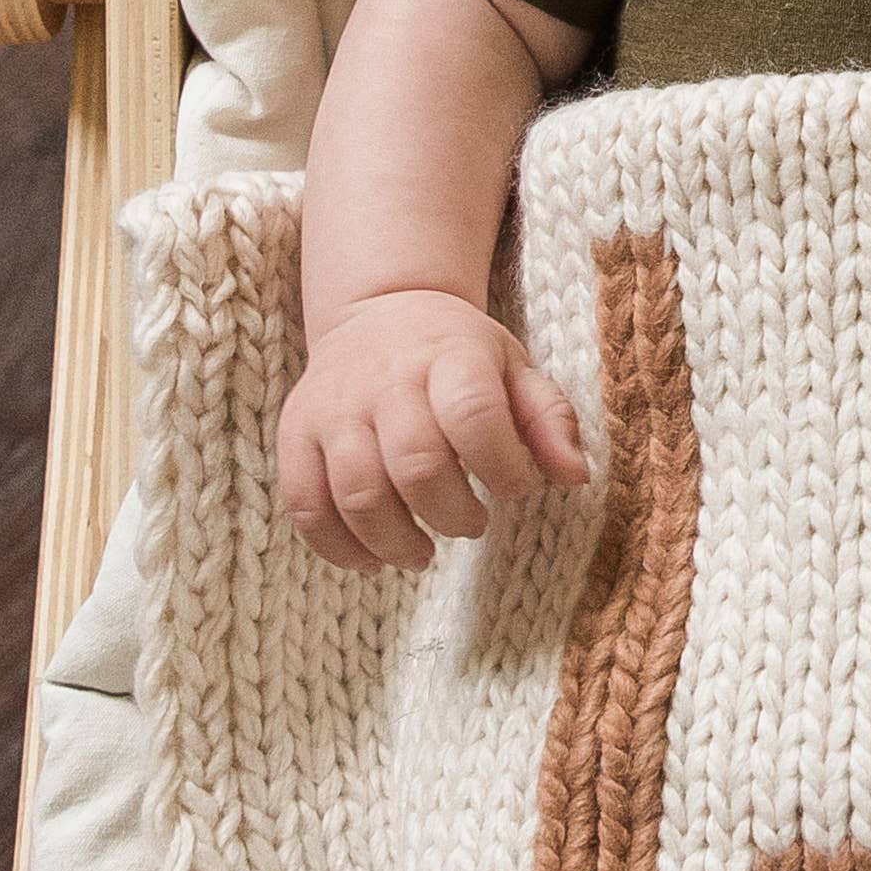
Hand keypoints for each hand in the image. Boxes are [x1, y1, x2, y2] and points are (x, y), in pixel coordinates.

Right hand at [276, 286, 589, 575]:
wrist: (378, 311)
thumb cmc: (459, 355)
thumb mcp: (514, 369)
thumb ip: (549, 420)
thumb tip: (574, 477)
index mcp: (449, 356)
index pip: (474, 414)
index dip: (502, 466)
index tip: (515, 489)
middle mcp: (385, 380)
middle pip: (414, 464)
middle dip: (452, 513)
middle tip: (472, 523)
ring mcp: (334, 408)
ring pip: (357, 493)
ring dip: (396, 541)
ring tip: (423, 553)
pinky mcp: (296, 435)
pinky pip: (305, 504)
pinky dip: (338, 546)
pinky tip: (373, 560)